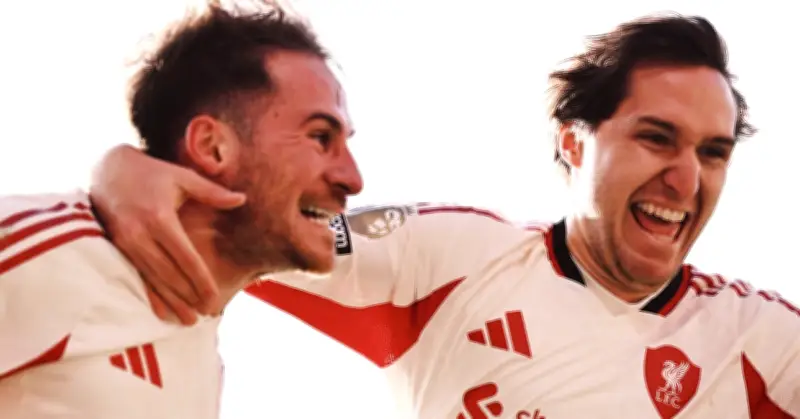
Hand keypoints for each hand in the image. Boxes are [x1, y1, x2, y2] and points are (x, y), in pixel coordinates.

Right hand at [90, 145, 245, 324]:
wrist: (107, 169)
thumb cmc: (151, 173)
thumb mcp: (182, 176)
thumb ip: (212, 192)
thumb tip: (242, 199)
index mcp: (160, 218)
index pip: (185, 257)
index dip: (200, 280)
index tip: (214, 297)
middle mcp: (140, 234)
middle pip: (169, 274)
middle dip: (189, 296)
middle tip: (208, 313)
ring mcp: (126, 243)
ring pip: (153, 279)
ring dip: (172, 302)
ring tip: (190, 320)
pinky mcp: (117, 248)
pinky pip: (136, 277)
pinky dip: (150, 296)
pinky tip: (162, 312)